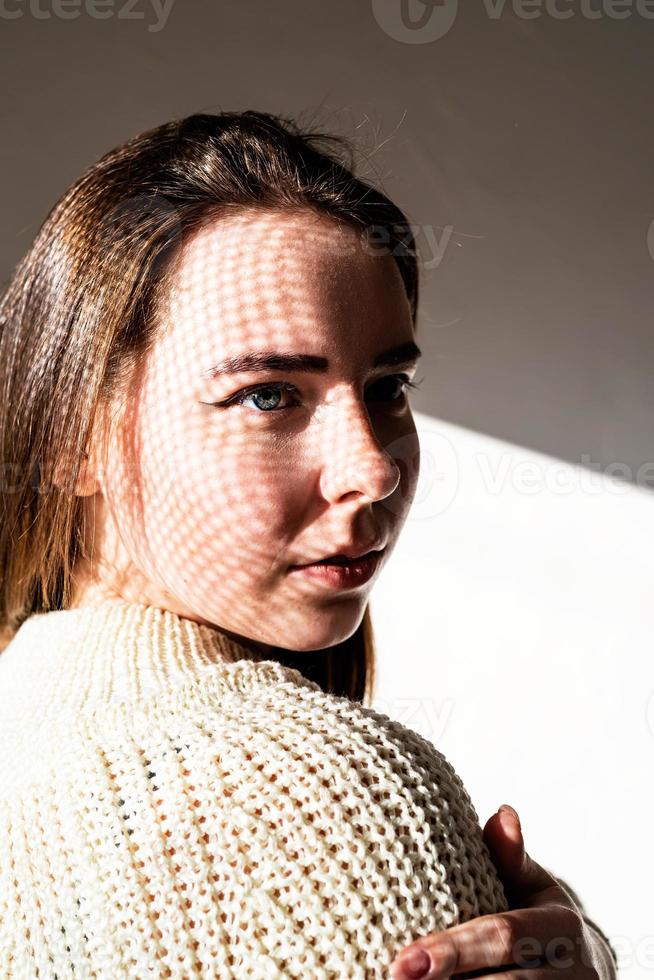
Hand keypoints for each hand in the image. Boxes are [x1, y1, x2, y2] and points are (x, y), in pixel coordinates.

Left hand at [389, 804, 610, 979]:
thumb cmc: (534, 911)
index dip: (454, 949)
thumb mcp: (528, 881)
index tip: (405, 960)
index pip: (502, 937)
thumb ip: (510, 856)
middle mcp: (572, 971)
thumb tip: (503, 813)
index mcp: (561, 926)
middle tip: (396, 977)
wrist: (578, 965)